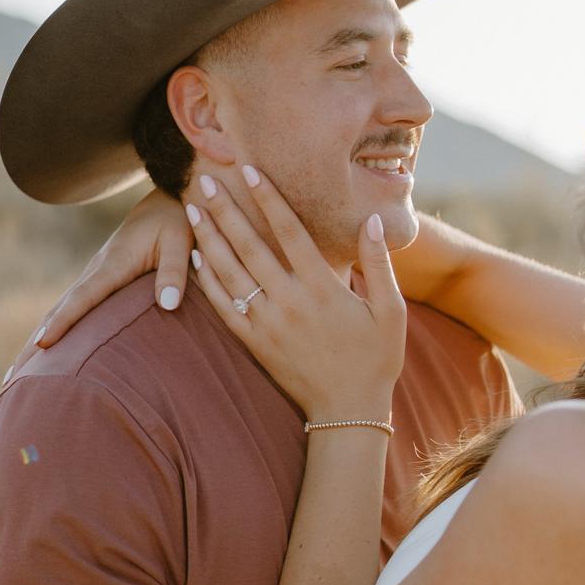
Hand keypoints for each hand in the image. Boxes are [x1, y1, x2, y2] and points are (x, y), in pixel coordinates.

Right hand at [6, 189, 194, 375]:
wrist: (168, 193)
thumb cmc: (177, 219)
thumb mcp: (181, 241)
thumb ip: (175, 272)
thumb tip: (168, 305)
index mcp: (113, 264)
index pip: (83, 299)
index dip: (62, 322)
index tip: (42, 345)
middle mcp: (96, 270)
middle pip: (59, 310)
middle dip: (35, 343)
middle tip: (11, 376)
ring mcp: (95, 273)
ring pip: (60, 310)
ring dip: (37, 340)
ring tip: (15, 374)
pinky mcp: (101, 277)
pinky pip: (73, 307)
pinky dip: (54, 328)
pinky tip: (46, 349)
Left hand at [185, 166, 406, 417]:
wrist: (348, 412)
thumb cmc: (375, 359)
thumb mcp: (391, 311)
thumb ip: (379, 264)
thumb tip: (373, 221)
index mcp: (323, 288)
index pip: (289, 232)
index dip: (267, 198)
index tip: (249, 171)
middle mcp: (290, 302)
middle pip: (249, 247)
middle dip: (225, 210)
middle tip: (203, 181)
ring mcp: (268, 324)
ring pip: (230, 274)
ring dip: (209, 239)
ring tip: (192, 209)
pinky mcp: (255, 343)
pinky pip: (223, 307)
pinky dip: (207, 281)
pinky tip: (196, 257)